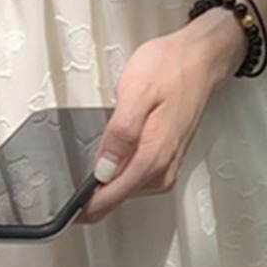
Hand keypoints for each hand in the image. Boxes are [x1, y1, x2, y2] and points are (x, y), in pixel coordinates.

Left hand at [78, 11, 244, 222]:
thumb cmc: (172, 68)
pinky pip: (138, 179)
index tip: (63, 208)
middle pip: (117, 199)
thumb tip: (102, 168)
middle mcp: (162, 167)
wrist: (203, 58)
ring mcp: (167, 164)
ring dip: (105, 187)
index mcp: (152, 155)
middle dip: (91, 198)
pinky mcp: (168, 157)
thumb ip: (119, 134)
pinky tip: (111, 161)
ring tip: (83, 176)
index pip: (110, 198)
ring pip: (127, 191)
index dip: (83, 207)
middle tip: (64, 189)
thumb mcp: (136, 92)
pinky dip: (120, 176)